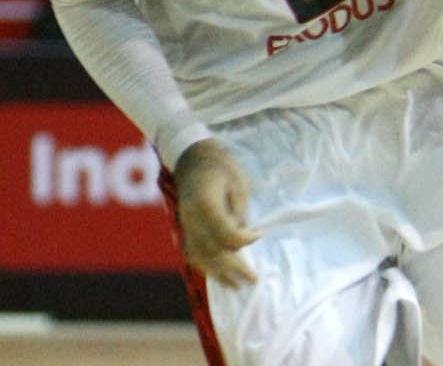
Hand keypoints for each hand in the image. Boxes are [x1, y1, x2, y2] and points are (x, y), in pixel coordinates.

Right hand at [173, 139, 259, 287]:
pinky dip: (204, 265)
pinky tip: (217, 273)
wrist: (192, 156)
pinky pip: (191, 251)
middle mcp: (191, 219)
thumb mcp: (238, 184)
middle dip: (234, 268)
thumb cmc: (220, 166)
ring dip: (217, 273)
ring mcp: (184, 224)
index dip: (245, 240)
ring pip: (198, 256)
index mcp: (206, 205)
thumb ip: (239, 213)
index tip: (259, 233)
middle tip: (253, 279)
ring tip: (235, 286)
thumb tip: (242, 236)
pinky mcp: (183, 226)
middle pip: (212, 251)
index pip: (226, 235)